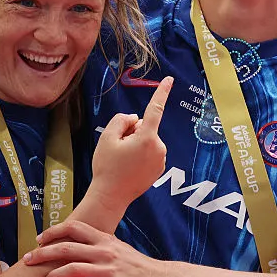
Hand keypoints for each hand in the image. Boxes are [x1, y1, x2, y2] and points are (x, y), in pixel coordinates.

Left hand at [24, 220, 169, 276]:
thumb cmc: (137, 265)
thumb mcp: (118, 248)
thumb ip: (99, 244)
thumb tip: (79, 243)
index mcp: (105, 239)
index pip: (75, 228)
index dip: (54, 231)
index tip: (39, 239)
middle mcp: (105, 251)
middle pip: (67, 247)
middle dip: (43, 253)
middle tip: (28, 260)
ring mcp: (109, 270)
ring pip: (74, 269)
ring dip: (53, 276)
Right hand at [88, 77, 171, 211]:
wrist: (110, 197)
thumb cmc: (107, 167)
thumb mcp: (108, 137)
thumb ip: (122, 120)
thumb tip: (135, 118)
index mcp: (147, 137)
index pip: (155, 109)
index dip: (161, 92)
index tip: (169, 79)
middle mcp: (159, 147)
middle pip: (145, 127)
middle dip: (133, 132)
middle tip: (118, 149)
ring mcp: (161, 160)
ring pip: (147, 140)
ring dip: (136, 144)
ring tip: (122, 160)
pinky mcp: (159, 169)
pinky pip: (149, 152)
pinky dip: (140, 155)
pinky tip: (129, 167)